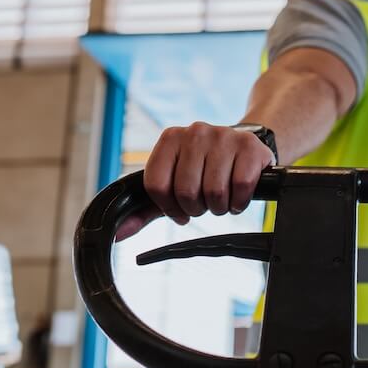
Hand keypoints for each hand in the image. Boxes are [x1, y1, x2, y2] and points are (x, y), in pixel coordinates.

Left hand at [115, 122, 274, 240]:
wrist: (244, 147)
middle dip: (196, 208)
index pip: (156, 185)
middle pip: (186, 192)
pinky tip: (238, 196)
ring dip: (219, 207)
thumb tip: (118, 234)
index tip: (180, 211)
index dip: (169, 208)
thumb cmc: (204, 170)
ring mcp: (224, 136)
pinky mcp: (249, 146)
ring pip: (214, 192)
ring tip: (221, 199)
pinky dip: (239, 202)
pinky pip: (240, 187)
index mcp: (170, 138)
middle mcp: (195, 132)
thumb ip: (144, 209)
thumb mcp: (173, 184)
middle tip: (204, 203)